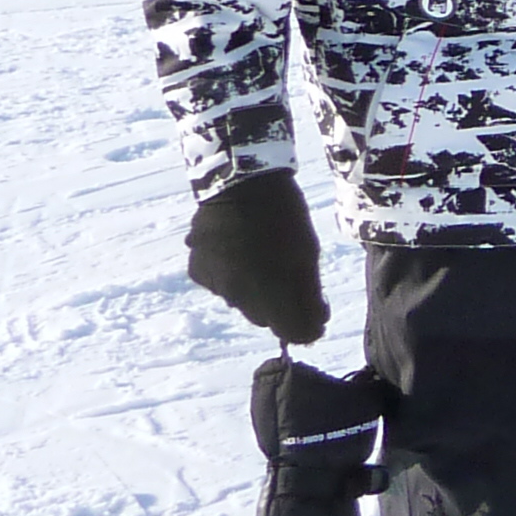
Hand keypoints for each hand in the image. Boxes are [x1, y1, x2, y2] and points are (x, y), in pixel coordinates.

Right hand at [186, 168, 329, 341]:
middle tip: (292, 276)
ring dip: (255, 289)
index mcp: (272, 294)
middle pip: (266, 318)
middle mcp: (240, 298)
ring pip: (242, 302)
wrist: (240, 182)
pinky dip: (231, 275)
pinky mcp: (198, 272)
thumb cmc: (284, 216)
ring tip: (263, 256)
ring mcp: (216, 285)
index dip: (308, 327)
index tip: (317, 311)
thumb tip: (315, 327)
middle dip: (282, 306)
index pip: (293, 333)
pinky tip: (238, 250)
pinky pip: (220, 285)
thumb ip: (310, 296)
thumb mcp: (307, 253)